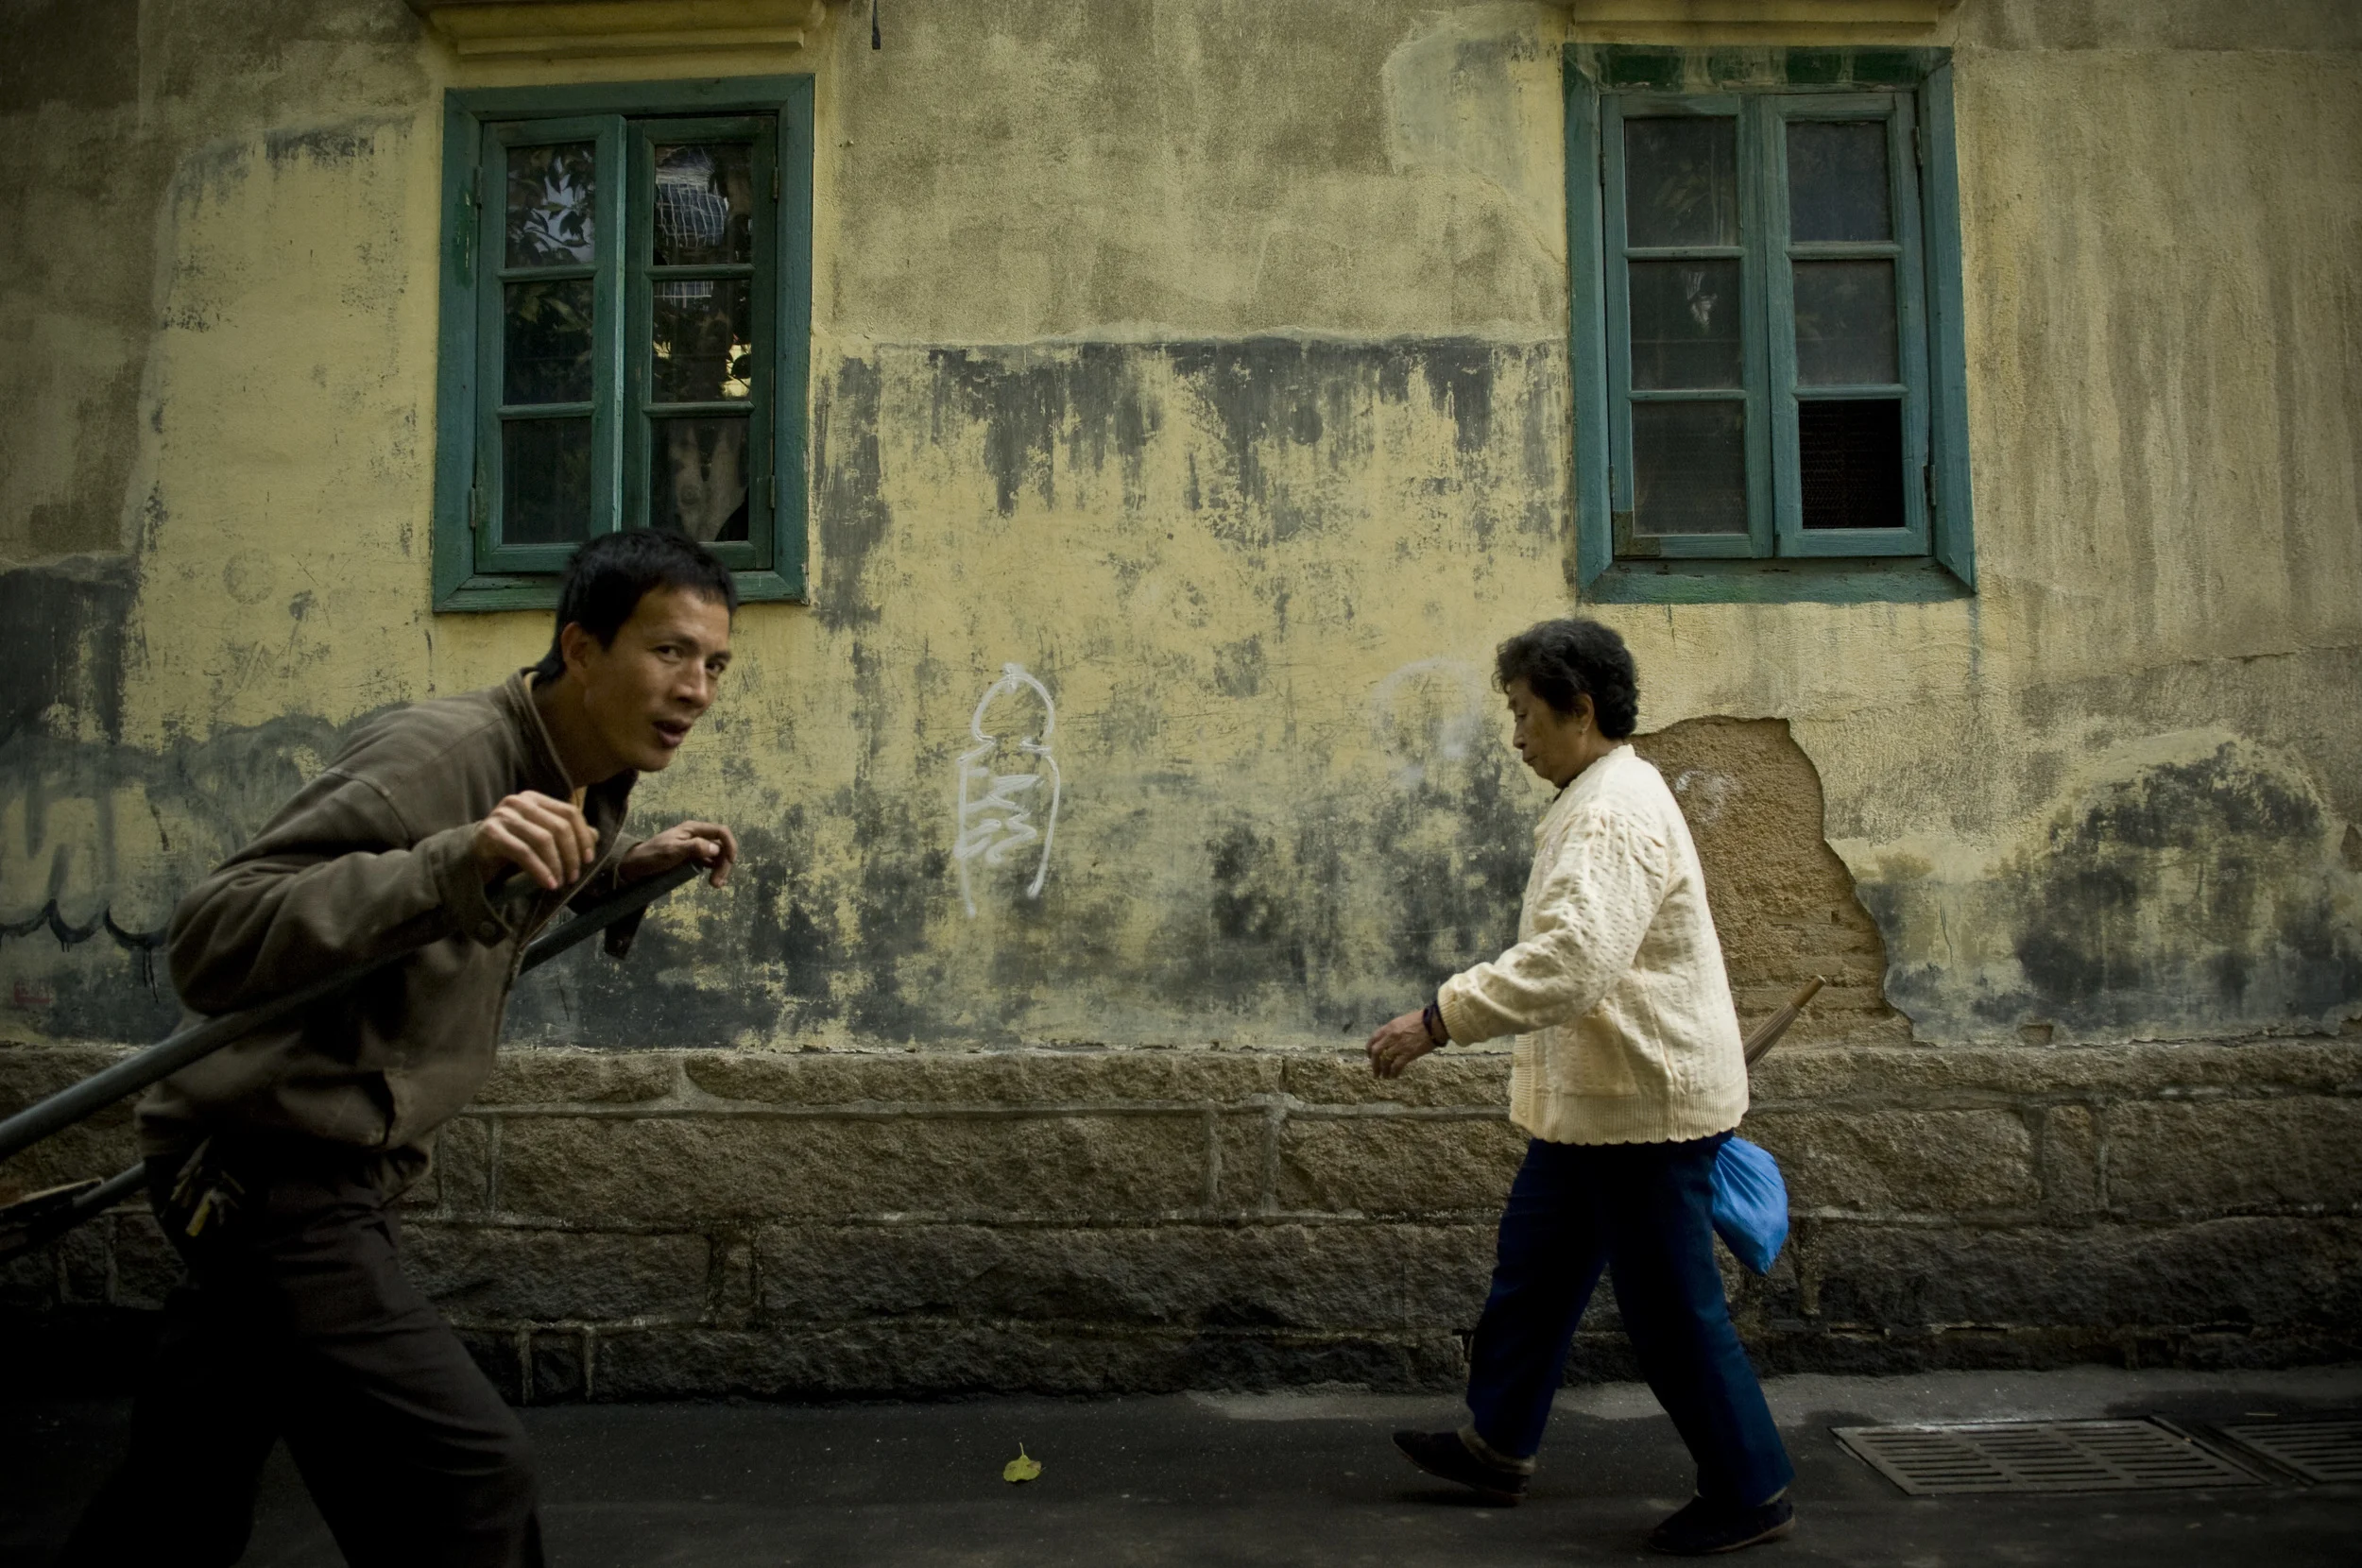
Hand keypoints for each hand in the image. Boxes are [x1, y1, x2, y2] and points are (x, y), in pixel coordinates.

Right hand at [473, 792, 597, 891]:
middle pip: (559, 826)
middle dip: (571, 854)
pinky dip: (540, 870)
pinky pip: (523, 852)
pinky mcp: (490, 833)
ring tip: (561, 882)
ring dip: (557, 864)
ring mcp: (503, 815)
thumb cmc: (511, 848)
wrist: (473, 857)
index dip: (583, 836)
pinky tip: (548, 883)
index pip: (570, 812)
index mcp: (535, 799)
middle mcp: (519, 802)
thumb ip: (566, 834)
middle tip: (573, 876)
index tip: (588, 859)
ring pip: (543, 839)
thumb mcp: (541, 839)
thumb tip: (596, 835)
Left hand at [621, 820, 737, 887]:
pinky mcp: (693, 858)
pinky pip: (710, 862)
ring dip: (721, 869)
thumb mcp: (672, 851)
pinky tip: (713, 882)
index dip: (730, 845)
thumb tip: (716, 849)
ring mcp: (696, 847)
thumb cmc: (652, 855)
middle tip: (717, 883)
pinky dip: (714, 871)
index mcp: (693, 829)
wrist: (636, 866)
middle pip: (721, 846)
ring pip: (718, 855)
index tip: (731, 862)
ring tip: (715, 885)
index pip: (721, 831)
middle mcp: (697, 836)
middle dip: (724, 863)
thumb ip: (694, 847)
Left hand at [1366, 1008, 1439, 1078]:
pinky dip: (1394, 1072)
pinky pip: (1396, 1066)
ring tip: (1384, 1076)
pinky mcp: (1408, 1054)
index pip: (1373, 1039)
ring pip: (1385, 1061)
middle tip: (1375, 1071)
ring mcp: (1399, 1046)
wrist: (1433, 1023)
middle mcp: (1391, 1037)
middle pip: (1376, 1052)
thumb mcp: (1402, 1021)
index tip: (1369, 1056)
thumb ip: (1393, 1030)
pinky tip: (1394, 1076)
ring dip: (1383, 1070)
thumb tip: (1388, 1040)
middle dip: (1374, 1063)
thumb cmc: (1421, 1020)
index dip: (1369, 1049)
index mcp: (1389, 1027)